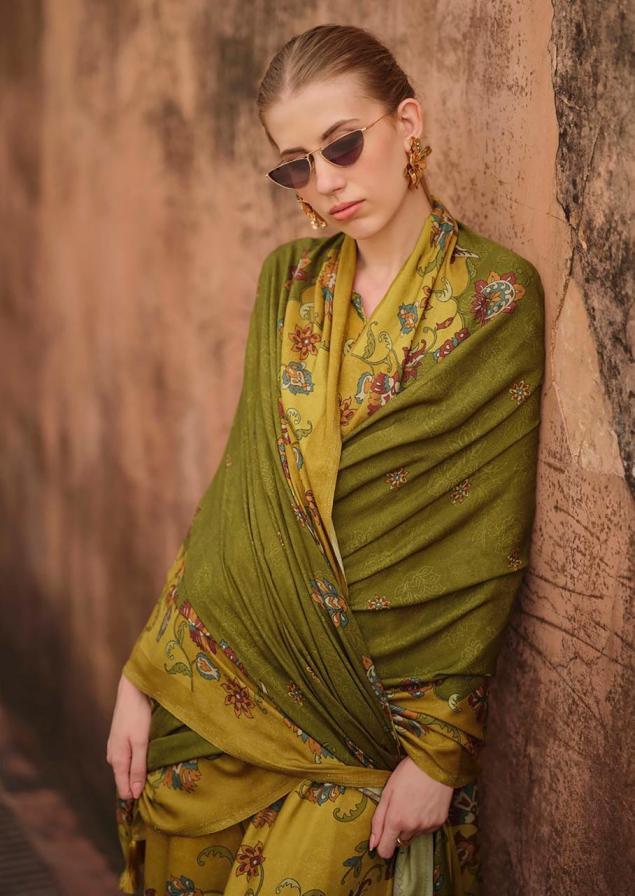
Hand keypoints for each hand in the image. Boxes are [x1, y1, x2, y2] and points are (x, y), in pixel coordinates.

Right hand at [106, 672, 151, 799]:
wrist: (132, 690)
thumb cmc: (138, 715)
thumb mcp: (141, 743)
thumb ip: (138, 768)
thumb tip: (135, 795)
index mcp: (117, 760)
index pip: (124, 790)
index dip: (137, 797)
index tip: (153, 800)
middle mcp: (113, 757)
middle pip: (125, 780)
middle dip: (139, 784)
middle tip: (159, 786)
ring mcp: (116, 748)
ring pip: (127, 769)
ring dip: (139, 772)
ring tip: (156, 773)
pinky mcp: (121, 740)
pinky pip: (129, 758)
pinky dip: (138, 761)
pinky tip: (148, 758)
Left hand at [369, 756, 452, 859]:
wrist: (434, 765)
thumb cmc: (407, 774)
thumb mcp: (387, 793)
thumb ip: (378, 821)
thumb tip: (372, 844)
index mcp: (396, 820)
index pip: (385, 851)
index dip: (382, 845)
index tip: (383, 834)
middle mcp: (412, 828)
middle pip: (399, 841)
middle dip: (397, 830)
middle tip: (400, 809)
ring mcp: (427, 826)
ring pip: (413, 835)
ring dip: (410, 826)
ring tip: (413, 804)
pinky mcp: (439, 823)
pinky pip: (426, 830)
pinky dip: (423, 822)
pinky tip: (424, 805)